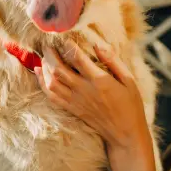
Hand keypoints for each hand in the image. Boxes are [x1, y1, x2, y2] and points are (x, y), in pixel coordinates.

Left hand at [35, 40, 155, 170]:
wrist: (125, 133)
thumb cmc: (130, 105)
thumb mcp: (129, 80)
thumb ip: (113, 61)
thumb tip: (98, 44)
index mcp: (99, 81)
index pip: (77, 58)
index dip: (68, 45)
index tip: (65, 37)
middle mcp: (84, 90)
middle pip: (59, 69)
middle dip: (50, 54)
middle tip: (48, 44)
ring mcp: (76, 101)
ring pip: (52, 82)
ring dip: (45, 67)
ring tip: (45, 55)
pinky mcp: (72, 109)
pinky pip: (52, 96)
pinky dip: (42, 83)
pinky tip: (39, 72)